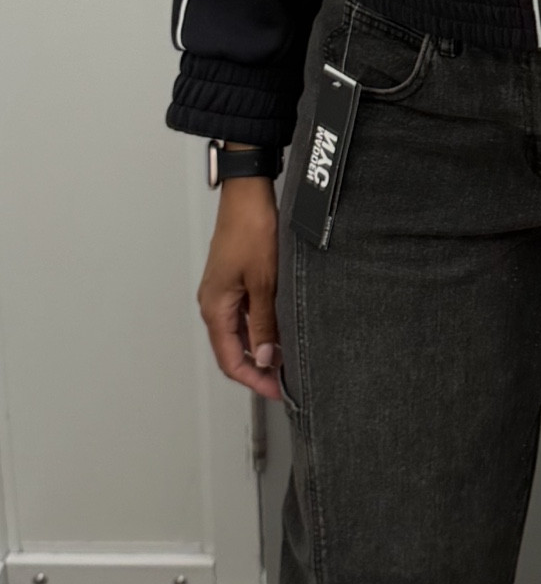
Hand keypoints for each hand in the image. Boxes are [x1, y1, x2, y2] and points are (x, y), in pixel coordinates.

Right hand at [197, 178, 282, 400]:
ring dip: (259, 348)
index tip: (276, 390)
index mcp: (215, 307)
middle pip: (231, 349)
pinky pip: (242, 314)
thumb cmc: (251, 229)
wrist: (247, 194)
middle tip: (283, 380)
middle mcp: (213, 302)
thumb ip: (263, 323)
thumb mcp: (263, 282)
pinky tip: (278, 329)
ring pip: (238, 333)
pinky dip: (259, 327)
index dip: (252, 379)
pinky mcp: (232, 279)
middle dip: (257, 368)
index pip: (229, 359)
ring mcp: (222, 291)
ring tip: (285, 358)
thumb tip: (263, 358)